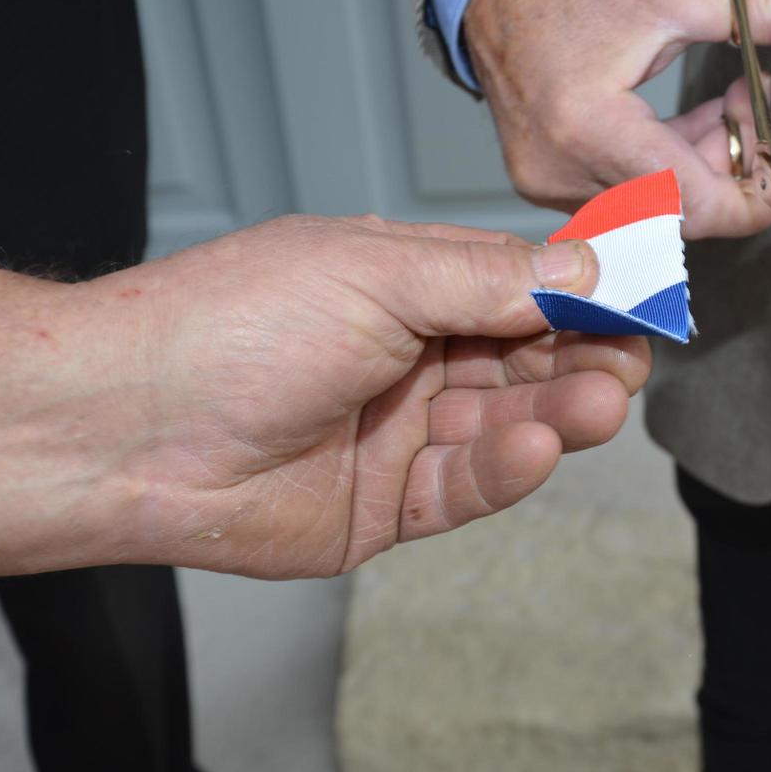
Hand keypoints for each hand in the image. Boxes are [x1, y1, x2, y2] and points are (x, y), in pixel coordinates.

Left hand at [0, 216, 649, 577]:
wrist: (128, 430)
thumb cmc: (235, 325)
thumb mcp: (378, 273)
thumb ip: (492, 278)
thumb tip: (591, 264)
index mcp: (405, 284)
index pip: (520, 288)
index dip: (581, 295)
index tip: (642, 299)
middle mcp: (409, 357)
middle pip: (525, 359)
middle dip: (581, 358)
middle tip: (630, 361)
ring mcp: (400, 433)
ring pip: (506, 424)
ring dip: (558, 413)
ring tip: (601, 405)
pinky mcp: (388, 506)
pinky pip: (467, 487)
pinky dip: (508, 469)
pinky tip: (539, 447)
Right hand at [466, 0, 770, 238]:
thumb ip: (769, 0)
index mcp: (588, 127)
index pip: (690, 204)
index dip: (751, 203)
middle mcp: (560, 168)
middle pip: (676, 212)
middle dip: (731, 173)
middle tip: (760, 118)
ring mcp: (547, 180)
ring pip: (653, 208)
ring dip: (703, 167)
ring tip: (730, 106)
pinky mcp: (545, 178)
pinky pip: (624, 196)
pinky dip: (667, 168)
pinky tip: (691, 125)